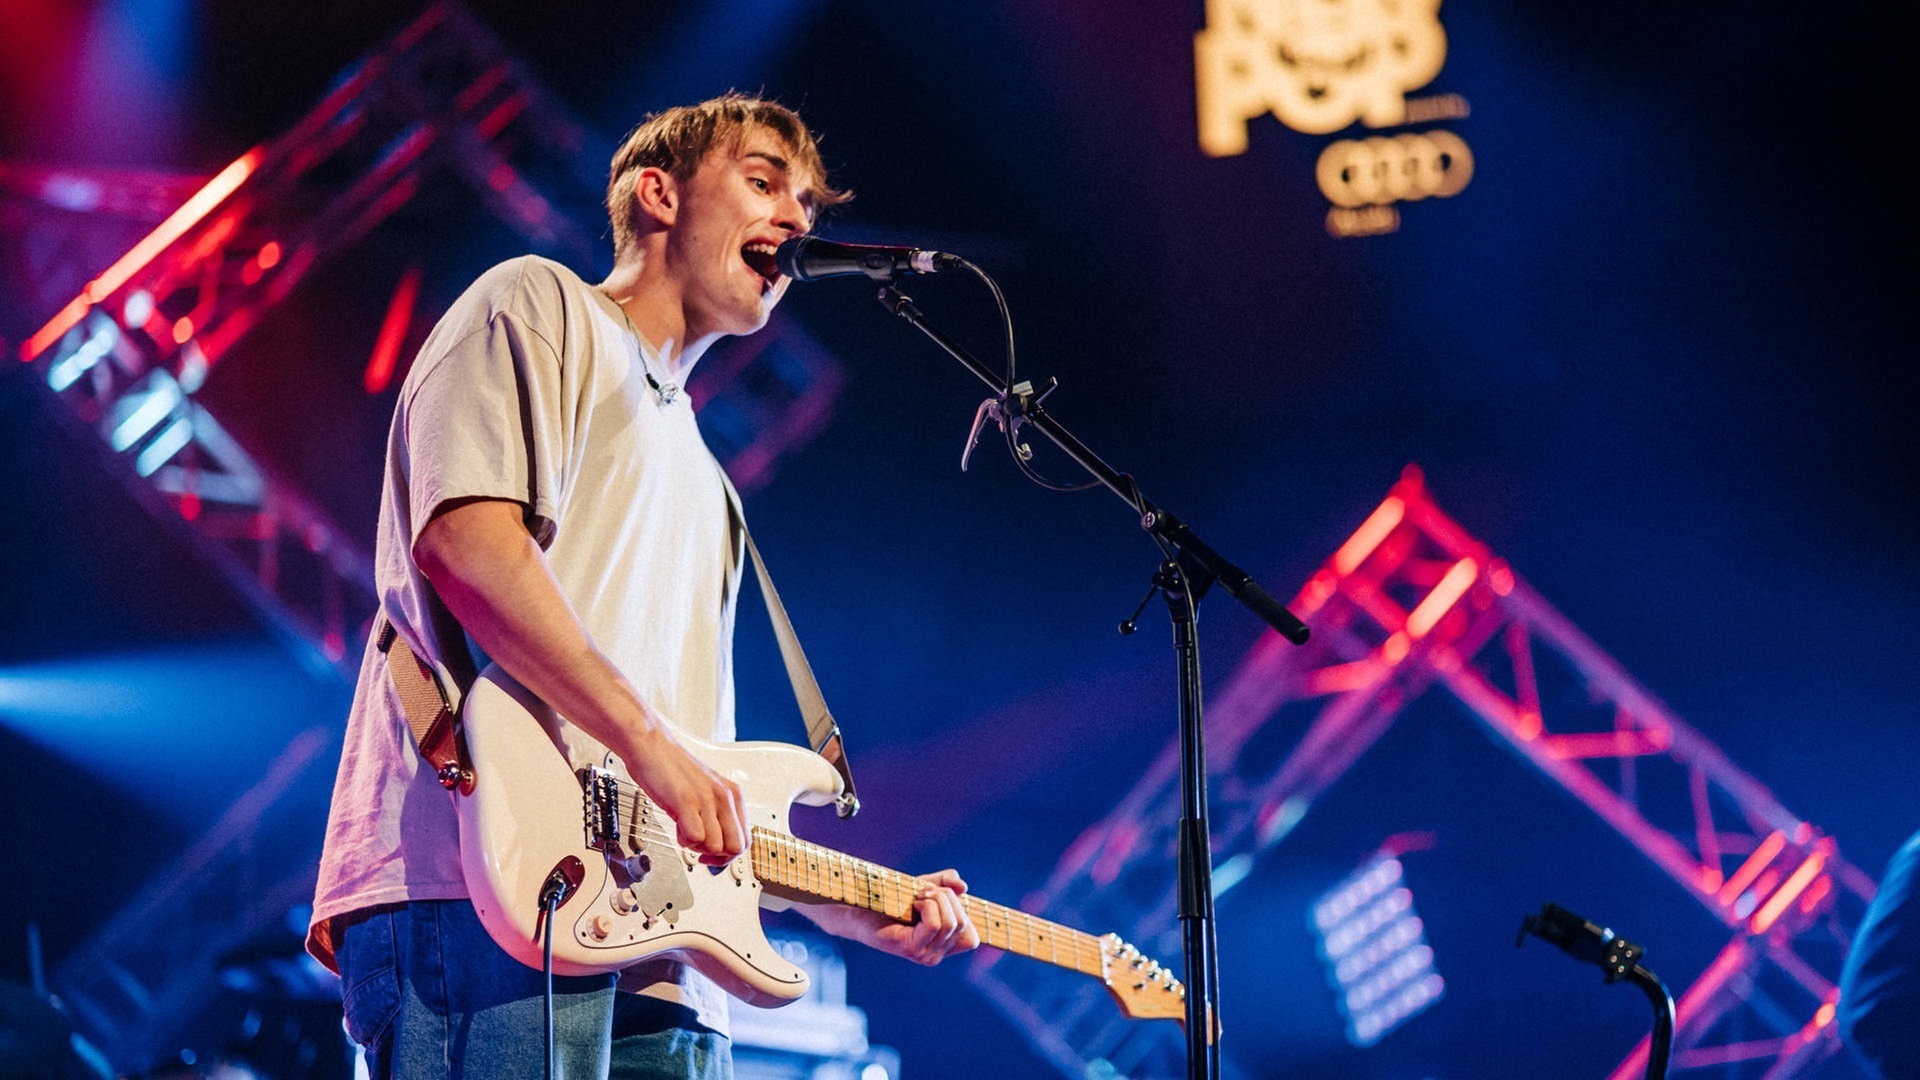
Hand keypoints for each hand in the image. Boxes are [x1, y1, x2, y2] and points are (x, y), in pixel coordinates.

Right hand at [624, 721, 746, 863]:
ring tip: (684, 830)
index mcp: (733, 794)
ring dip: (697, 846)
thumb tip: (720, 844)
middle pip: (736, 847)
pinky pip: (695, 838)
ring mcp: (706, 800)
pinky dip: (684, 840)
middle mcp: (724, 797)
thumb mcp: (707, 790)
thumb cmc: (673, 769)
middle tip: (699, 850)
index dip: (728, 854)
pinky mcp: (686, 802)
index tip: (712, 854)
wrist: (651, 746)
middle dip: (717, 857)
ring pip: (715, 846)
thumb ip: (717, 813)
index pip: (745, 839)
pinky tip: (677, 827)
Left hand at [811, 869, 981, 965]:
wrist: (859, 908)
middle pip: (962, 924)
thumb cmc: (892, 899)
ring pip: (950, 923)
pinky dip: (927, 906)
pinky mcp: (911, 949)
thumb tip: (963, 887)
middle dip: (947, 899)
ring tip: (917, 897)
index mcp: (941, 947)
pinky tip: (912, 904)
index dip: (962, 913)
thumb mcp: (926, 887)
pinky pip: (935, 924)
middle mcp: (935, 956)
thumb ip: (947, 884)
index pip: (971, 938)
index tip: (940, 898)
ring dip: (936, 899)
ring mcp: (924, 956)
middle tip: (923, 892)